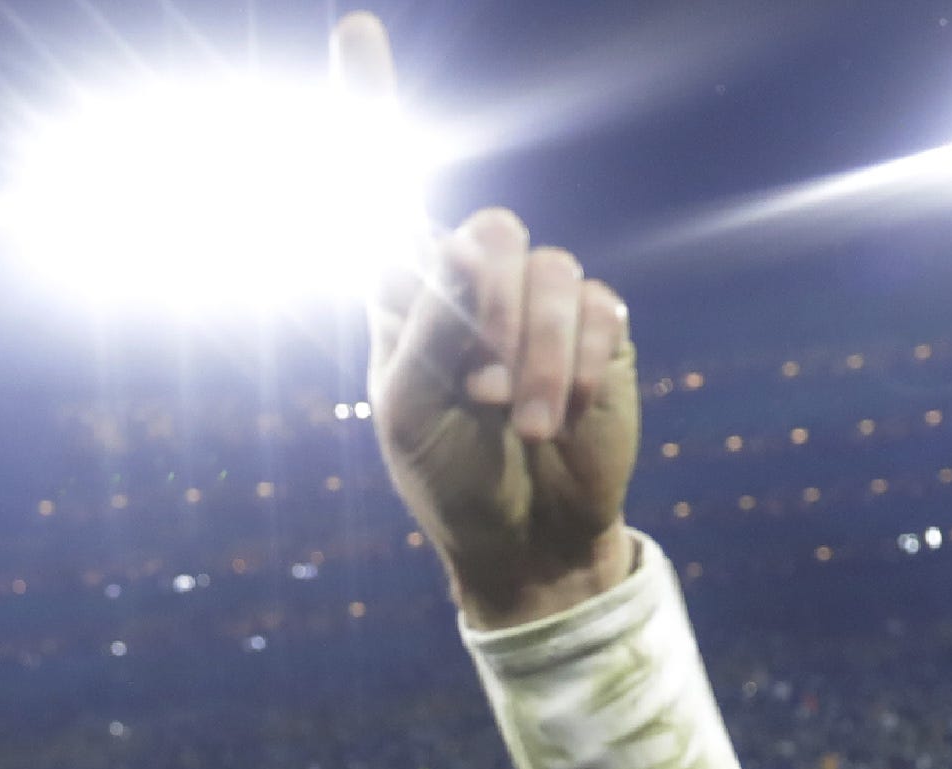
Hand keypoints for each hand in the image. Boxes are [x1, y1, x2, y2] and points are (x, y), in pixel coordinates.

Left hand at [344, 16, 635, 627]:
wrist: (521, 535)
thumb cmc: (447, 476)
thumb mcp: (409, 415)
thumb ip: (427, 329)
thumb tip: (469, 246)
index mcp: (405, 291)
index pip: (382, 183)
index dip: (366, 103)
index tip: (351, 28)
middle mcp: (473, 279)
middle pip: (490, 230)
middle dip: (488, 311)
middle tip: (481, 386)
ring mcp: (540, 300)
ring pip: (549, 275)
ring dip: (534, 361)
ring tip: (522, 421)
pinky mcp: (599, 326)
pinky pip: (597, 313)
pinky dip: (576, 372)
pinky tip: (560, 418)